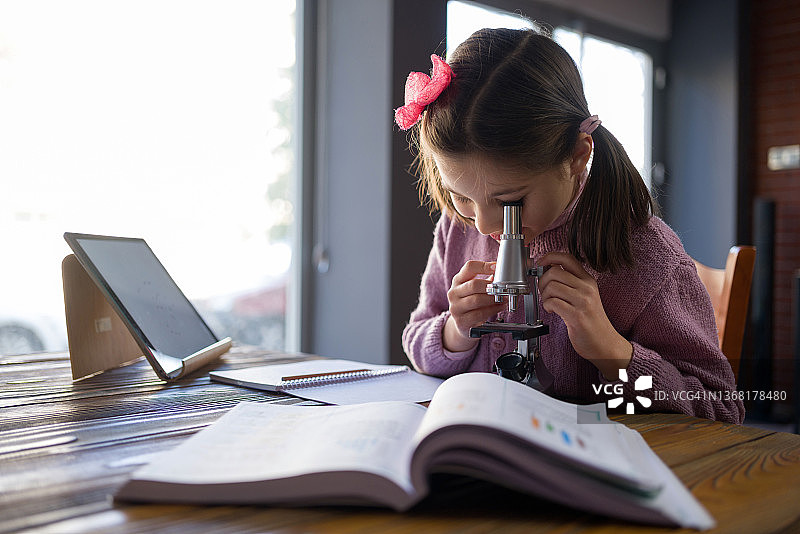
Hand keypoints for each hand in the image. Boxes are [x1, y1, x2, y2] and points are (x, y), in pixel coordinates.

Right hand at [443, 261, 506, 351]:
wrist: (463, 323)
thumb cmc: (472, 302)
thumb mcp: (475, 289)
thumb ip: (487, 279)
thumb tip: (502, 273)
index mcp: (458, 280)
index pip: (469, 267)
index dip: (484, 266)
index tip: (497, 268)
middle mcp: (454, 292)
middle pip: (473, 284)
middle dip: (491, 286)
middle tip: (502, 288)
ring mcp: (456, 307)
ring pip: (476, 300)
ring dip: (493, 299)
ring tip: (503, 299)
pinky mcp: (461, 320)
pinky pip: (479, 314)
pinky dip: (492, 310)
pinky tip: (499, 307)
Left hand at [538, 252, 631, 378]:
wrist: (605, 343)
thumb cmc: (591, 321)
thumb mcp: (585, 296)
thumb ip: (570, 283)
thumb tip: (548, 270)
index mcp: (588, 281)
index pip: (568, 258)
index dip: (550, 256)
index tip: (541, 262)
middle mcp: (587, 288)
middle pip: (554, 272)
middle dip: (542, 282)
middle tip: (545, 292)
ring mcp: (583, 301)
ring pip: (552, 286)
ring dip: (544, 296)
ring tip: (550, 304)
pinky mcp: (577, 316)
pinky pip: (553, 302)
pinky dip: (547, 306)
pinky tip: (553, 311)